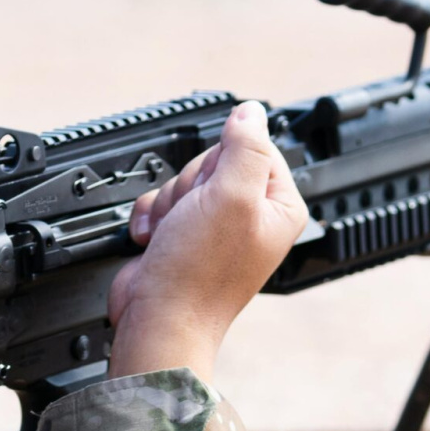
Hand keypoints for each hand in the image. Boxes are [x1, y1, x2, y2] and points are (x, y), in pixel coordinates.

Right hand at [107, 101, 307, 382]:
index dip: (225, 161)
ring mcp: (213, 228)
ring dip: (169, 203)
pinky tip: (155, 241)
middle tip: (193, 216)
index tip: (218, 190)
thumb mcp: (231, 196)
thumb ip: (245, 147)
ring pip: (182, 180)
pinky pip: (160, 202)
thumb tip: (251, 112)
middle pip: (213, 162)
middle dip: (191, 185)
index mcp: (278, 207)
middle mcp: (249, 217)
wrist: (159, 318)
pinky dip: (151, 218)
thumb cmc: (200, 272)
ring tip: (174, 234)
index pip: (254, 147)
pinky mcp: (180, 236)